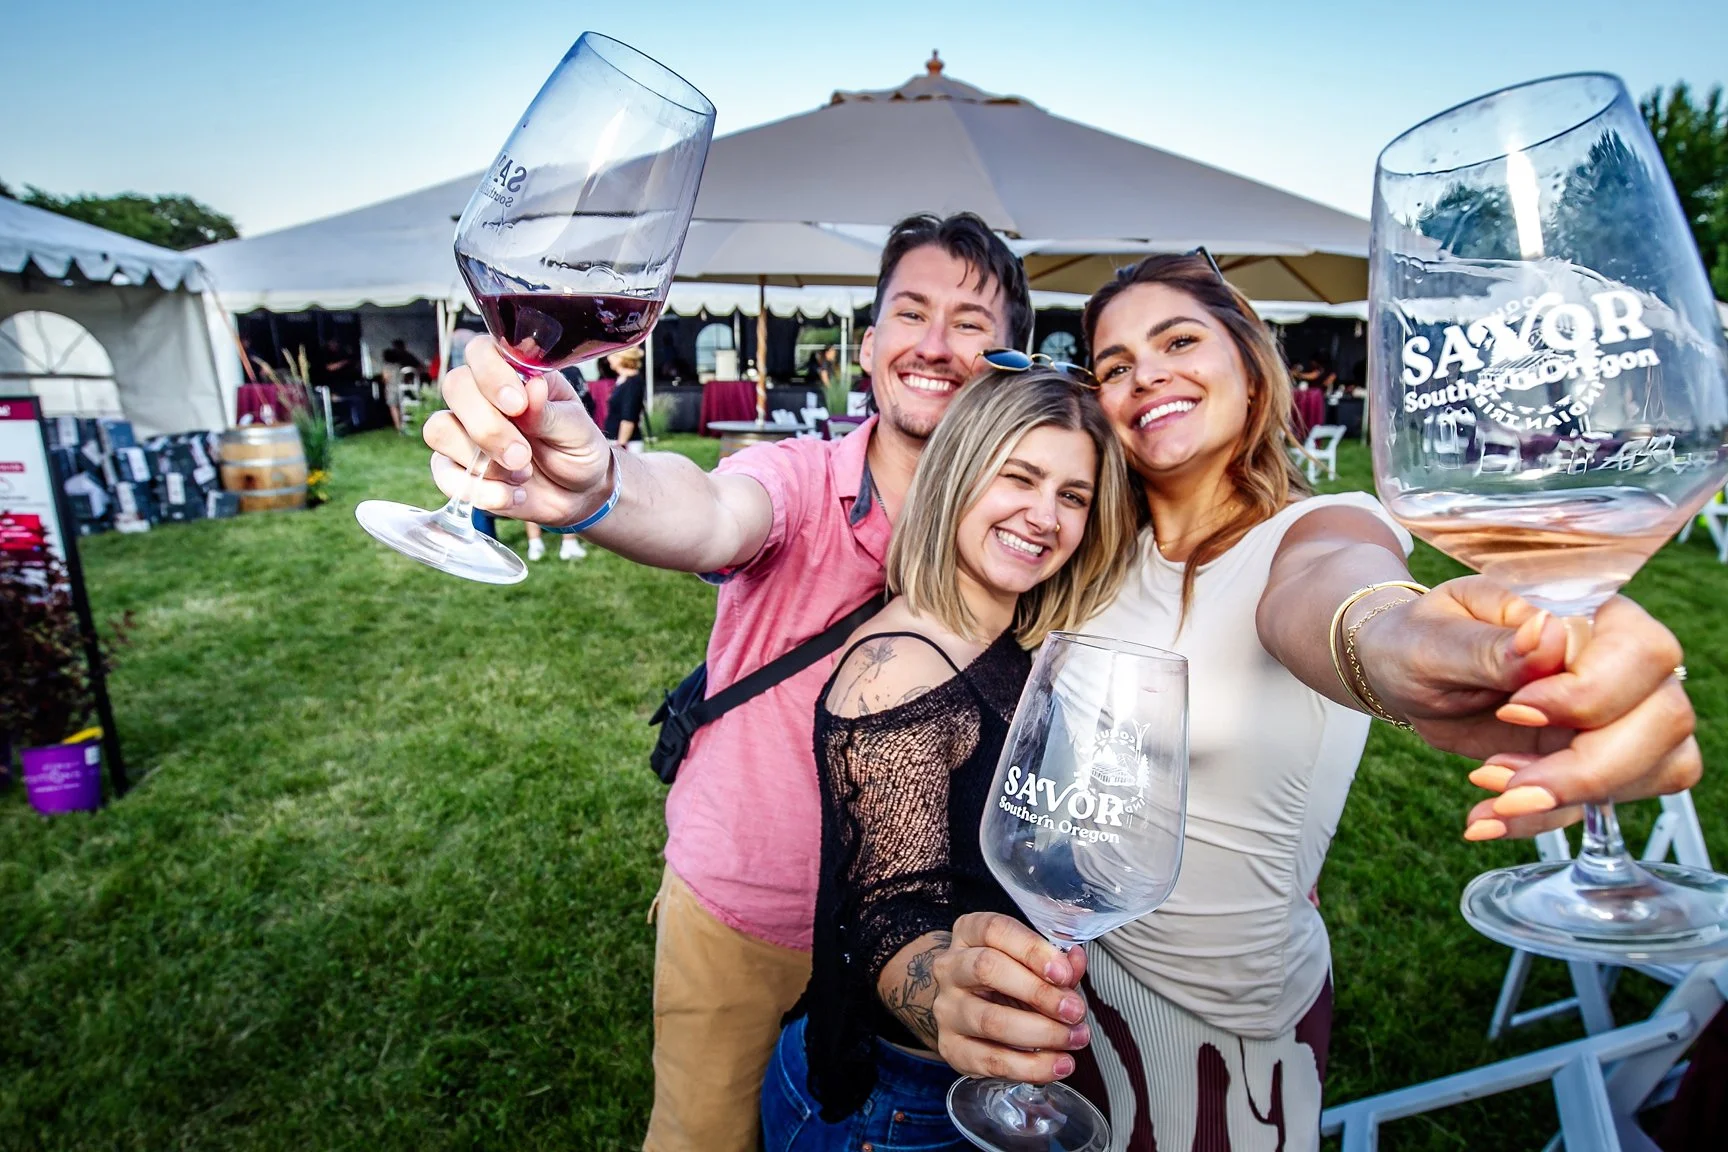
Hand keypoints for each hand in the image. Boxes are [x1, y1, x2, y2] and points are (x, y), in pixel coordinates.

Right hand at [422, 336, 613, 524]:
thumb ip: (550, 411)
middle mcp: (481, 397)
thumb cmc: (577, 449)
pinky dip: (477, 490)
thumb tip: (533, 387)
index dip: (491, 375)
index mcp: (512, 375)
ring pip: (439, 429)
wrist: (578, 494)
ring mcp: (463, 432)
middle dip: (488, 426)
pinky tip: (511, 495)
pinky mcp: (456, 468)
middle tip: (522, 454)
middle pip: (455, 387)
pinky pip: (443, 473)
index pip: (480, 352)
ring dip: (481, 460)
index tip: (517, 405)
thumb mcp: (576, 430)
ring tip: (522, 474)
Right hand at [932, 913, 1091, 1082]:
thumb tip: (1076, 962)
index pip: (995, 930)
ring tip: (1074, 1038)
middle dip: (1039, 993)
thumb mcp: (1032, 962)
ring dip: (1042, 1033)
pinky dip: (1031, 1067)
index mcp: (968, 933)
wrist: (970, 1011)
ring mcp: (947, 1009)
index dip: (1032, 950)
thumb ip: (1057, 962)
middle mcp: (950, 967)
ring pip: (990, 1020)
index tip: (1064, 973)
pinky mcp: (951, 1048)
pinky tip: (1057, 1065)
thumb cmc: (1008, 979)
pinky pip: (991, 1061)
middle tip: (1075, 1011)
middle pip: (987, 969)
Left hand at [1354, 576, 1697, 838]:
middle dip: (1588, 765)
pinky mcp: (1595, 760)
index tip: (1515, 709)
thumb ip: (1491, 645)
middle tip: (1501, 773)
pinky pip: (1605, 804)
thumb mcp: (1435, 639)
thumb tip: (1548, 633)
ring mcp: (1618, 717)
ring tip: (1493, 792)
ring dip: (1574, 796)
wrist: (1400, 674)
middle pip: (1666, 719)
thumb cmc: (1420, 639)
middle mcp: (1620, 665)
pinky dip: (1544, 820)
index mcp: (1587, 614)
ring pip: (1659, 768)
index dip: (1589, 693)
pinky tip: (1488, 818)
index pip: (1642, 652)